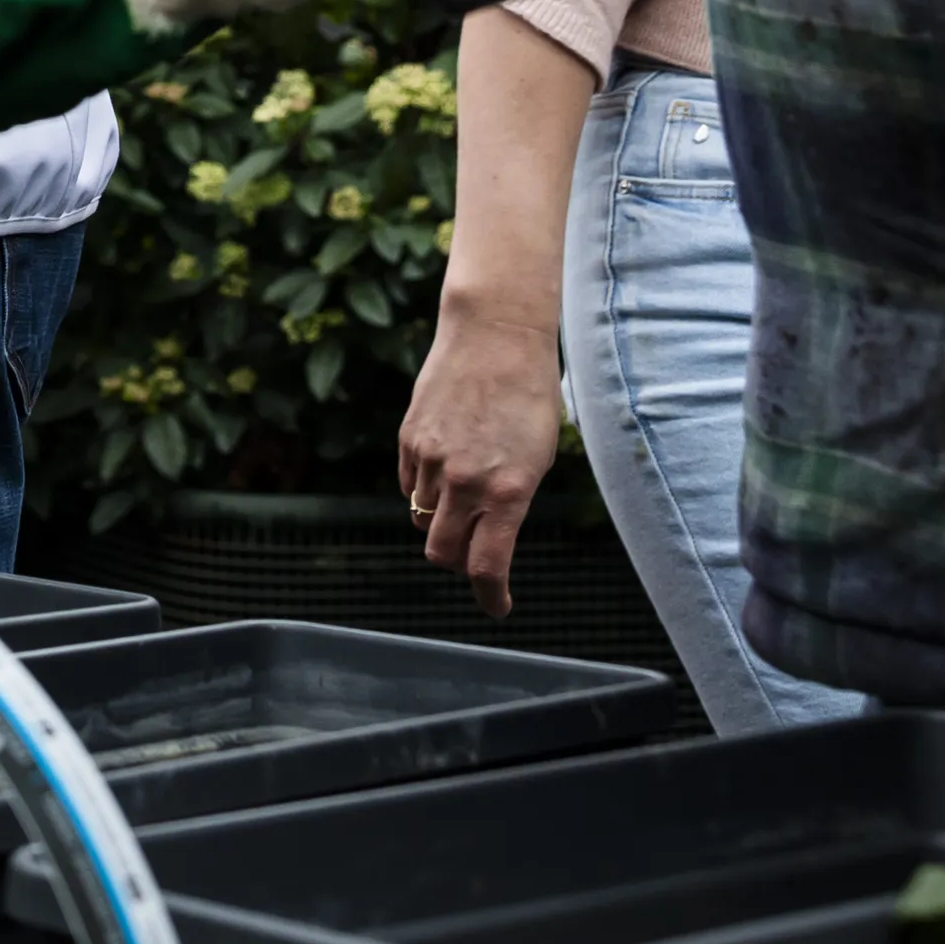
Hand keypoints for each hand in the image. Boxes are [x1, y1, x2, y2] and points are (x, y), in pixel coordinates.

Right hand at [399, 295, 564, 617]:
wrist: (495, 336)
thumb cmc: (529, 396)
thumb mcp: (535, 457)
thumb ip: (508, 499)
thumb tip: (487, 532)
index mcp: (507, 490)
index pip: (486, 565)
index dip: (489, 595)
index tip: (497, 607)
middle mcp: (465, 480)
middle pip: (443, 552)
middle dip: (459, 564)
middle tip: (477, 558)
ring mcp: (431, 459)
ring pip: (425, 518)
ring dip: (443, 522)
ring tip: (465, 499)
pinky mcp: (409, 438)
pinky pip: (411, 485)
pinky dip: (425, 492)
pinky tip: (445, 471)